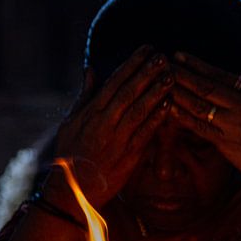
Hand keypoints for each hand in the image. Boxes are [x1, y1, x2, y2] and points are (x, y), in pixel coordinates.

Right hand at [46, 45, 174, 208]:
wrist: (74, 191)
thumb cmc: (71, 154)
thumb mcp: (70, 122)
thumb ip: (84, 96)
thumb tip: (91, 70)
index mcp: (90, 113)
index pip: (114, 82)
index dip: (132, 65)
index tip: (146, 50)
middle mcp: (104, 124)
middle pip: (129, 93)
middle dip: (147, 73)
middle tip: (163, 57)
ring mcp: (117, 140)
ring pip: (139, 110)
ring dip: (156, 92)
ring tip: (171, 76)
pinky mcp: (129, 157)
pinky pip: (145, 133)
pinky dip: (157, 118)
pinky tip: (169, 104)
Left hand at [169, 51, 240, 192]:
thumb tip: (228, 84)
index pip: (221, 75)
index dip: (198, 64)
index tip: (180, 55)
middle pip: (207, 86)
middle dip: (182, 74)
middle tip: (162, 65)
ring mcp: (235, 124)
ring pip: (200, 104)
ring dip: (178, 93)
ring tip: (161, 84)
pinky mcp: (228, 143)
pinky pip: (200, 126)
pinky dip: (183, 116)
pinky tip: (169, 109)